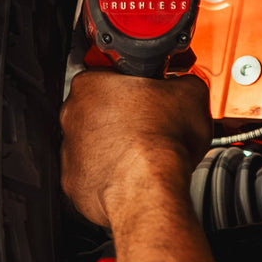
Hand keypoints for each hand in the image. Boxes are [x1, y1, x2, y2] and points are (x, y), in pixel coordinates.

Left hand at [60, 70, 211, 227]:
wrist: (150, 188)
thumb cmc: (161, 143)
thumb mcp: (191, 93)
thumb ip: (183, 80)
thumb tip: (186, 84)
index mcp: (91, 84)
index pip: (107, 73)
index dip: (131, 83)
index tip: (146, 91)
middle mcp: (73, 116)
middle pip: (97, 109)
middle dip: (122, 116)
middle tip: (150, 124)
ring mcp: (70, 151)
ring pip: (93, 144)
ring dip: (115, 146)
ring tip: (145, 153)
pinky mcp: (75, 183)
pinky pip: (92, 175)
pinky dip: (110, 175)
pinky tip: (134, 174)